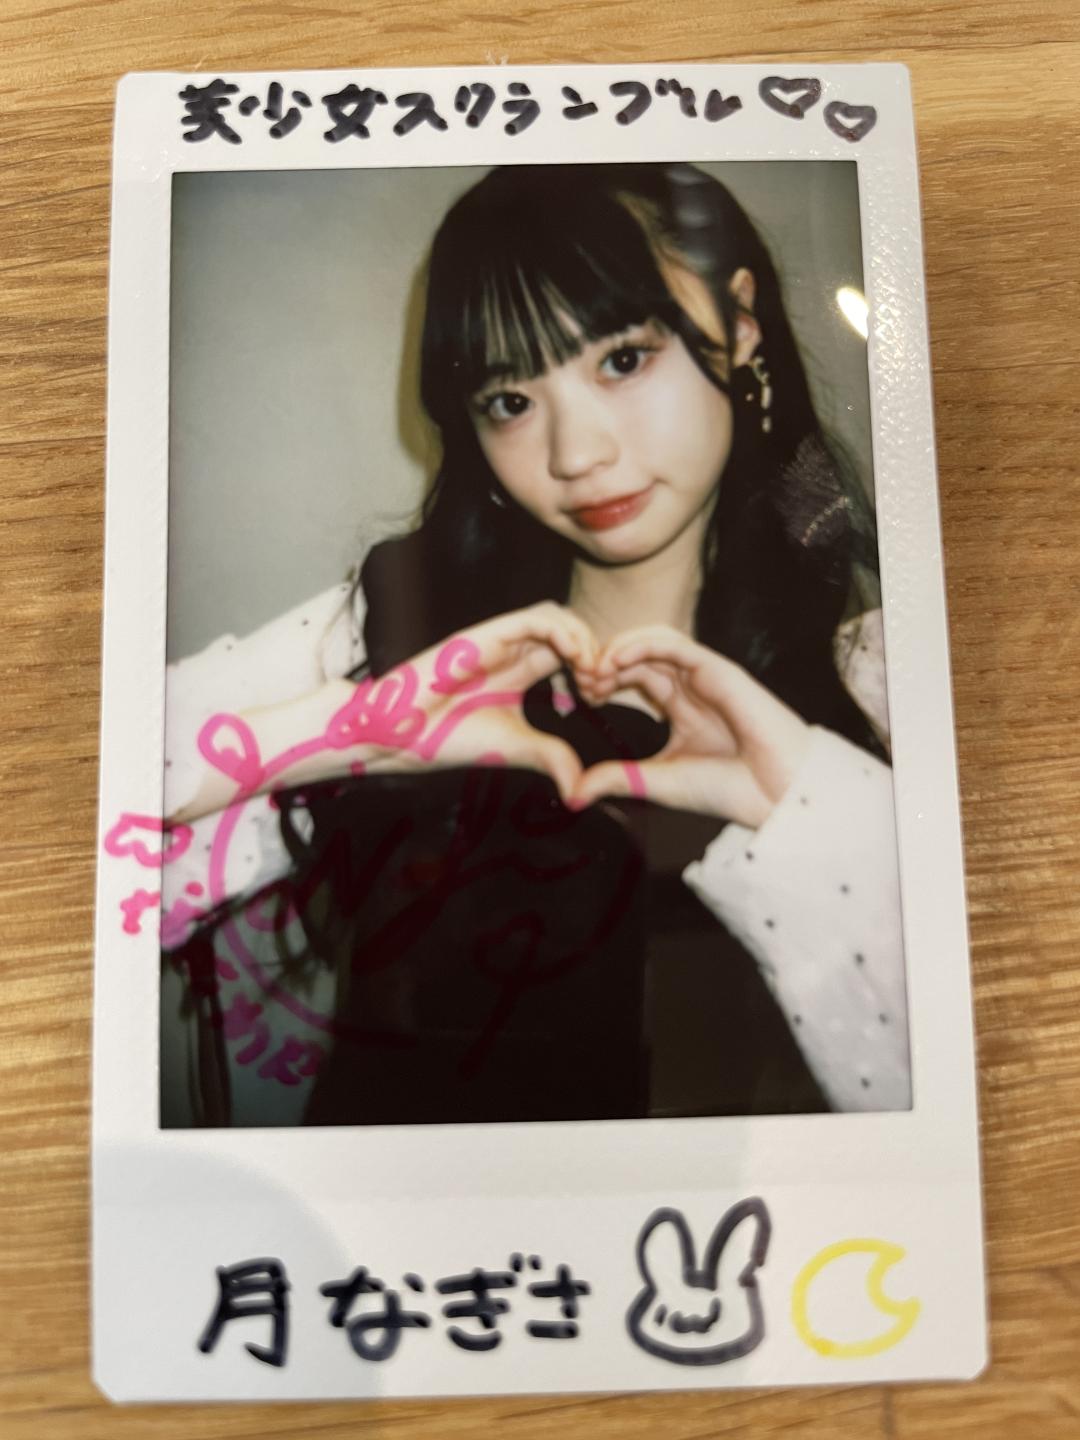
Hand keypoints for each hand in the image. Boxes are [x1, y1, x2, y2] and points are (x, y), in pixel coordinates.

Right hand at [327, 602, 597, 804]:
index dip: (593, 668)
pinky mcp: (485, 635)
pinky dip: (563, 632)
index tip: (601, 699)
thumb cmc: (445, 739)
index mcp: (519, 672)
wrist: (397, 735)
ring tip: (590, 672)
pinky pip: (534, 617)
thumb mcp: (514, 748)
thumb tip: (581, 787)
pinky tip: (574, 660)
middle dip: (594, 652)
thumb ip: (550, 756)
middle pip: (568, 629)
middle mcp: (512, 651)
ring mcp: (498, 640)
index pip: (569, 653)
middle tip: (602, 685)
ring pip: (556, 616)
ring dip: (582, 638)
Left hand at [570, 626, 809, 826]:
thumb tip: (572, 793)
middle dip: (604, 662)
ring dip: (619, 650)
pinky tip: (616, 660)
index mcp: (679, 706)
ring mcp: (705, 674)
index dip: (602, 679)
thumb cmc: (728, 789)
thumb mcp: (657, 782)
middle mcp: (691, 685)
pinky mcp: (718, 669)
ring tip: (594, 669)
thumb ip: (617, 779)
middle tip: (579, 680)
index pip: (633, 676)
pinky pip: (674, 644)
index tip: (578, 696)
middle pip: (638, 655)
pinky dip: (641, 645)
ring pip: (653, 641)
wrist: (776, 794)